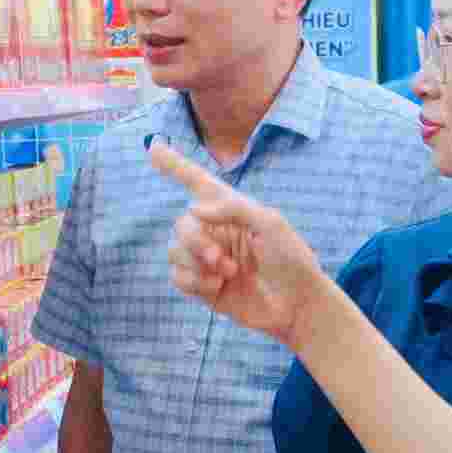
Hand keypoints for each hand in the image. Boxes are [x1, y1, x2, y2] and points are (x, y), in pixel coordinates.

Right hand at [148, 141, 333, 347]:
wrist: (297, 305)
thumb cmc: (292, 260)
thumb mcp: (271, 223)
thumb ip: (233, 208)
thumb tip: (195, 209)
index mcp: (231, 210)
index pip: (197, 182)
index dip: (175, 165)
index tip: (154, 148)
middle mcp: (216, 231)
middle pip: (182, 224)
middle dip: (195, 241)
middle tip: (218, 258)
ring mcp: (207, 260)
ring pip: (175, 251)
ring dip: (196, 263)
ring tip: (227, 273)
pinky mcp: (203, 286)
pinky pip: (177, 277)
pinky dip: (193, 281)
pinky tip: (217, 286)